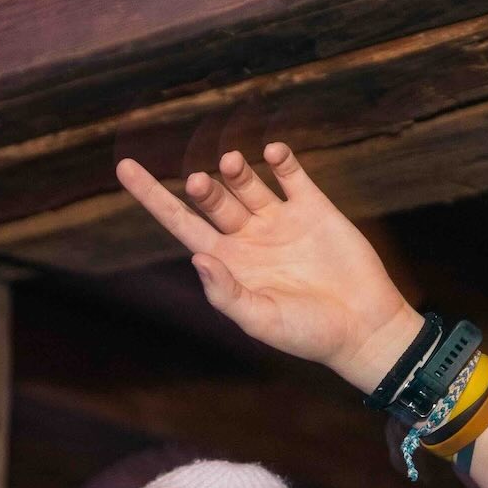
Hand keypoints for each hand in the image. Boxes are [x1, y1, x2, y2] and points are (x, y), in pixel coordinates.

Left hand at [116, 145, 419, 392]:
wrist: (363, 328)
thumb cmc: (308, 334)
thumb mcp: (260, 320)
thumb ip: (227, 292)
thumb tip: (198, 257)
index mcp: (229, 264)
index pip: (180, 223)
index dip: (152, 196)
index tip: (123, 168)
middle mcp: (249, 238)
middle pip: (214, 200)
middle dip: (204, 188)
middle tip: (202, 183)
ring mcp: (281, 221)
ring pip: (247, 183)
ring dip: (236, 170)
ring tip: (232, 163)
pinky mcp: (314, 209)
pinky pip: (291, 176)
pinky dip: (281, 160)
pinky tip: (272, 153)